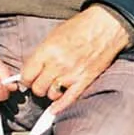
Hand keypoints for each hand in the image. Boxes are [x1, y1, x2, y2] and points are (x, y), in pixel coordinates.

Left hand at [19, 5, 133, 115]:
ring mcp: (72, 74)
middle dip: (38, 85)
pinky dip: (60, 106)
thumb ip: (41, 54)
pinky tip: (54, 109)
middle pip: (37, 88)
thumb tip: (32, 68)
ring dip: (51, 92)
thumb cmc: (81, 26)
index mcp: (47, 51)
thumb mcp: (54, 35)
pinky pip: (69, 99)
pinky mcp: (85, 80)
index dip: (27, 78)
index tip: (30, 77)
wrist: (107, 25)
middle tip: (43, 81)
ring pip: (51, 95)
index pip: (27, 76)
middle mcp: (58, 65)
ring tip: (56, 85)